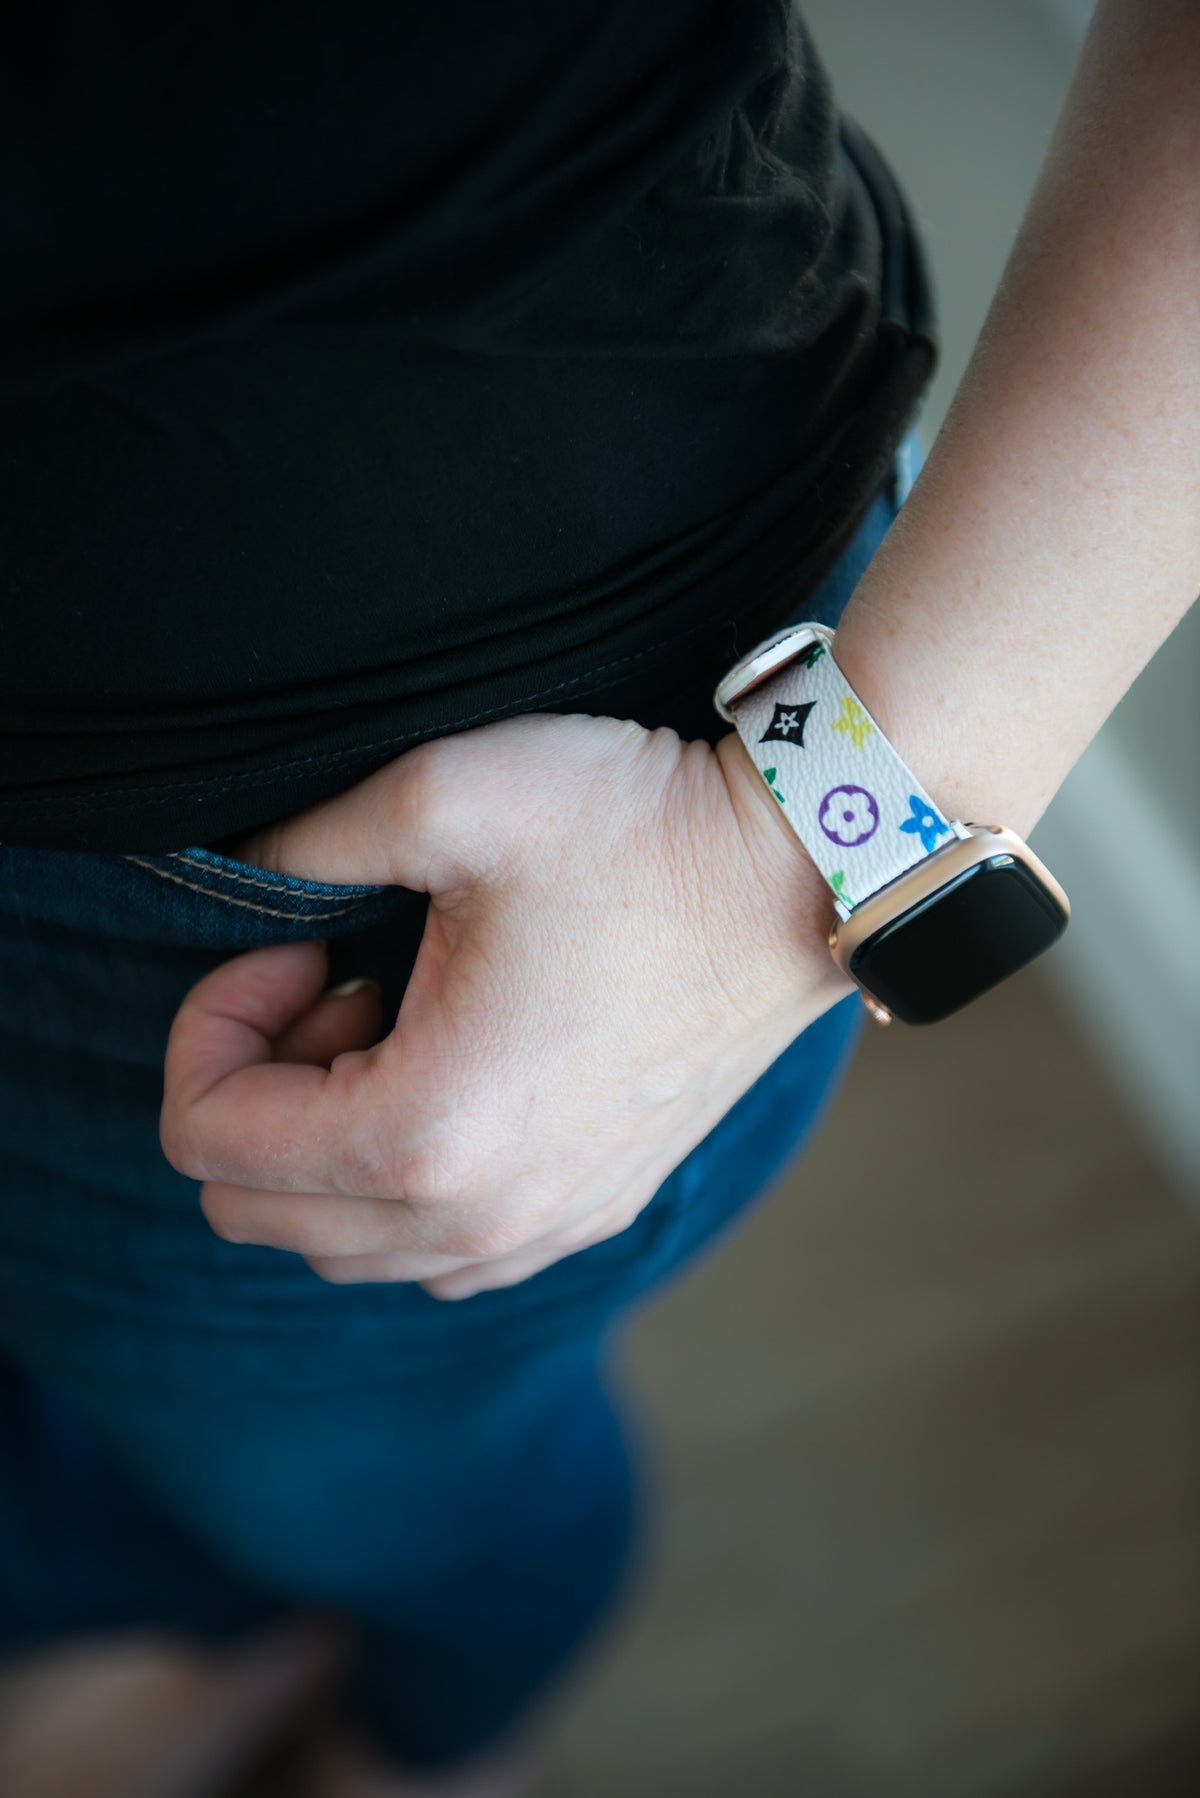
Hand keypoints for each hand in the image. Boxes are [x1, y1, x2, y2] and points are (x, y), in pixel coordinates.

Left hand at [159, 713, 849, 1297]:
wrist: (801, 874)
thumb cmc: (637, 833)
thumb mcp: (448, 794)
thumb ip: (302, 840)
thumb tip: (241, 871)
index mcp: (424, 1132)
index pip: (205, 1141)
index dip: (211, 1025)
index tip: (297, 945)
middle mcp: (477, 1219)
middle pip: (256, 1214)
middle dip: (260, 1092)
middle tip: (340, 982)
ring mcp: (541, 1230)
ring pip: (343, 1249)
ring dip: (328, 1142)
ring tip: (397, 1026)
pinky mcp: (591, 1214)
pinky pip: (437, 1256)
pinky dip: (401, 1185)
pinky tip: (454, 1074)